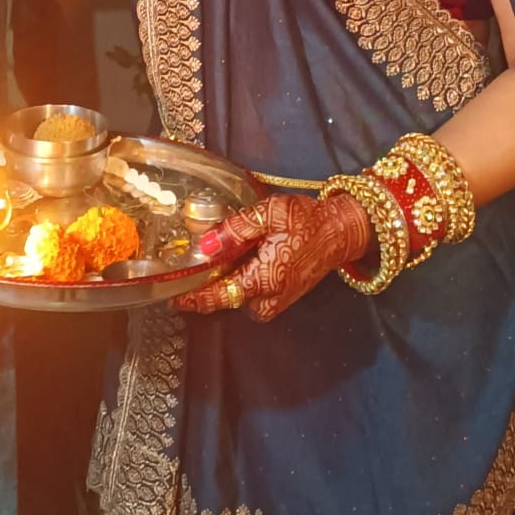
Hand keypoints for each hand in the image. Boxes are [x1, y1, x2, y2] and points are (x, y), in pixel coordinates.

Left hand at [176, 192, 372, 321]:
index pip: (219, 296)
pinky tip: (239, 263)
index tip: (172, 297)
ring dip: (227, 288)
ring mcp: (280, 298)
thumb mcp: (270, 213)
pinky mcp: (286, 295)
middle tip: (189, 274)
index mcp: (263, 278)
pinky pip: (256, 298)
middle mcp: (270, 295)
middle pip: (228, 301)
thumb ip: (236, 229)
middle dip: (208, 291)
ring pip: (242, 301)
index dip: (193, 298)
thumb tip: (205, 245)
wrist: (341, 231)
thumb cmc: (307, 219)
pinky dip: (243, 286)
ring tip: (212, 267)